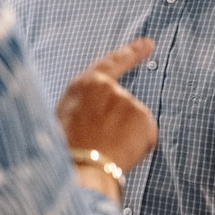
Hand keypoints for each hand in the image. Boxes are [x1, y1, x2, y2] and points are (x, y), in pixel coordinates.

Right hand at [56, 38, 157, 173]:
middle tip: (100, 146)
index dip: (132, 53)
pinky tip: (121, 155)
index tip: (149, 44)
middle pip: (122, 105)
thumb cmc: (67, 150)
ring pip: (133, 123)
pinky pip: (144, 137)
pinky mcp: (144, 119)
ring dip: (125, 137)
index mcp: (85, 85)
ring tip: (105, 152)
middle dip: (117, 125)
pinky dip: (137, 147)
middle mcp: (109, 89)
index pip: (112, 63)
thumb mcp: (65, 118)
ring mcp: (128, 103)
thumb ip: (87, 107)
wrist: (81, 170)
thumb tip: (100, 116)